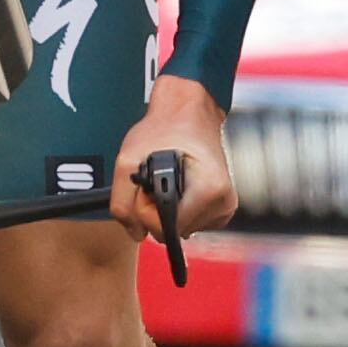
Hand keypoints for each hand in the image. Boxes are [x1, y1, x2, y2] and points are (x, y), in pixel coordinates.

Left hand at [111, 75, 237, 239]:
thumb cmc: (163, 130)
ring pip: (182, 229)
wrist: (189, 113)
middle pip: (174, 232)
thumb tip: (135, 232)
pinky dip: (179, 210)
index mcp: (208, 189)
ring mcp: (225, 207)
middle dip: (157, 210)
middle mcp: (223, 201)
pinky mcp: (222, 209)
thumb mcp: (128, 160)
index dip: (148, 210)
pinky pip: (190, 224)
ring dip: (168, 210)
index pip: (167, 228)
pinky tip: (181, 187)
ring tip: (170, 179)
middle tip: (157, 180)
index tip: (149, 186)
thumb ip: (122, 203)